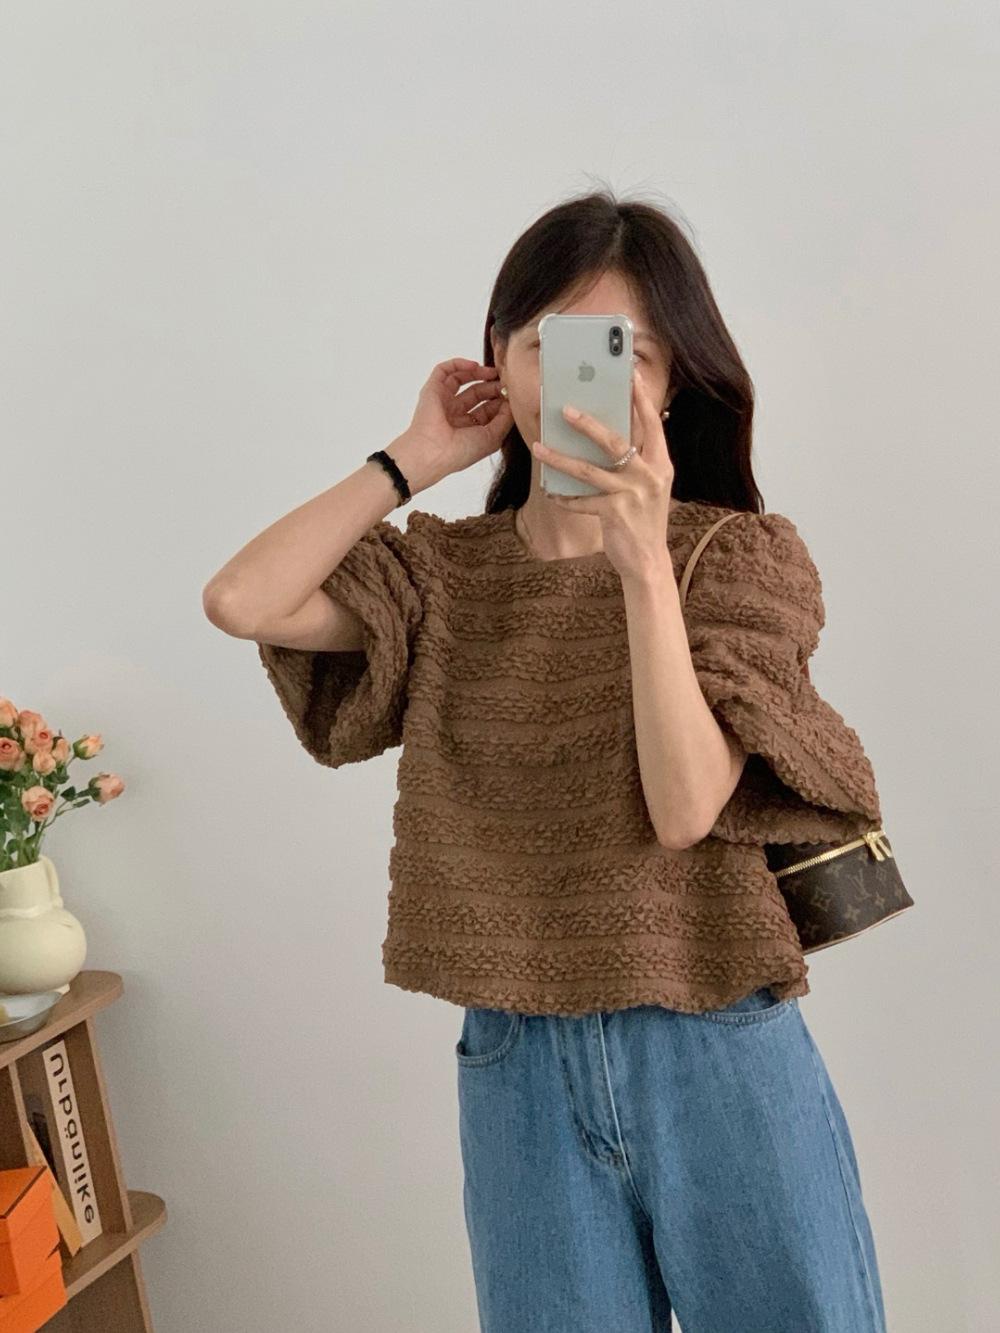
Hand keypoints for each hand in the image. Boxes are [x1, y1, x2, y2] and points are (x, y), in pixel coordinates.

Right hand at [388, 358, 512, 493]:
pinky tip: (474, 366)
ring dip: (478, 373)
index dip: (500, 400)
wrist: (434, 452)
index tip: (512, 393)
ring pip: (461, 378)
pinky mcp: (432, 389)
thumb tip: (512, 401)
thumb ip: (505, 419)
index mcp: (468, 428)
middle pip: (477, 392)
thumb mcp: (493, 438)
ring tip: (493, 372)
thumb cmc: (461, 451)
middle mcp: (455, 414)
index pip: (487, 409)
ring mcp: (443, 401)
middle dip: (492, 385)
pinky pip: (444, 370)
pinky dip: (458, 364)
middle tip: (505, 381)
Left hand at [529, 366, 675, 579]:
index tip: (630, 374)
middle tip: (564, 408)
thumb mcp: (647, 486)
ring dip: (560, 458)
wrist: (648, 561)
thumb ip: (636, 461)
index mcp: (661, 463)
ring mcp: (633, 495)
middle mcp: (650, 475)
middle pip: (614, 441)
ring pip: (589, 470)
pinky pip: (582, 500)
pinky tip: (550, 491)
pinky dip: (565, 496)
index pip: (652, 423)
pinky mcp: (615, 514)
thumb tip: (606, 432)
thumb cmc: (643, 519)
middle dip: (587, 423)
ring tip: (538, 447)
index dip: (640, 398)